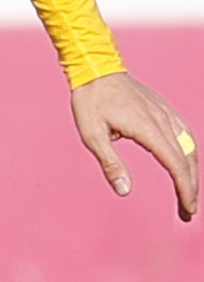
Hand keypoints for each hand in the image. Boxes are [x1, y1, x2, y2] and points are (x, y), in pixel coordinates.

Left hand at [71, 70, 197, 221]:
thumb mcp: (92, 135)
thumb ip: (110, 164)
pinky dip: (190, 154)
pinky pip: (185, 134)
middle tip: (188, 212)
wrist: (95, 68)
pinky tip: (187, 164)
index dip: (185, 189)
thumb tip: (124, 191)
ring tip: (188, 193)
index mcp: (149, 129)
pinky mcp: (164, 109)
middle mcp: (164, 120)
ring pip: (190, 147)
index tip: (188, 209)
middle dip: (191, 187)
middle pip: (187, 159)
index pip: (176, 164)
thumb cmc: (90, 102)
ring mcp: (167, 113)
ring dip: (192, 172)